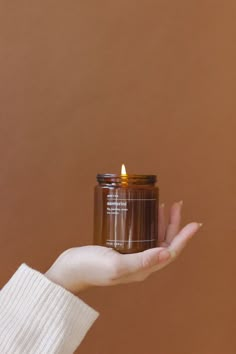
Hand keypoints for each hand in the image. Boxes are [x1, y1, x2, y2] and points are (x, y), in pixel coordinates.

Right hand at [45, 201, 201, 293]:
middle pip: (164, 243)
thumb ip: (141, 261)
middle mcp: (140, 264)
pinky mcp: (122, 250)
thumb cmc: (89, 267)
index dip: (184, 238)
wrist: (68, 270)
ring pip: (154, 238)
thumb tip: (167, 254)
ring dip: (162, 223)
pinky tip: (146, 214)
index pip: (170, 253)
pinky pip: (142, 236)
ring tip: (166, 206)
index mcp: (142, 269)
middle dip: (174, 225)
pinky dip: (148, 224)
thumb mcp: (116, 264)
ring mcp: (131, 257)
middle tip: (177, 204)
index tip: (194, 223)